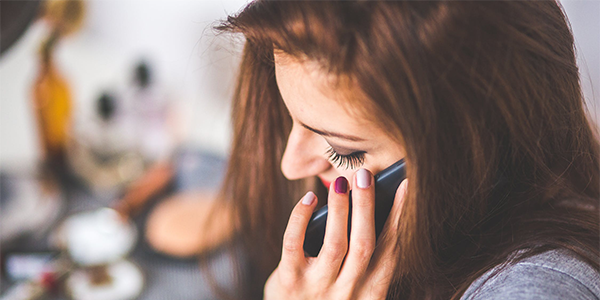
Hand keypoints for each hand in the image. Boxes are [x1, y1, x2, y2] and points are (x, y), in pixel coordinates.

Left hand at [264, 169, 407, 299]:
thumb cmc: (325, 297)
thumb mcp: (351, 286)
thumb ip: (360, 258)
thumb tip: (367, 204)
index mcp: (370, 292)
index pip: (389, 251)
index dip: (398, 217)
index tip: (404, 187)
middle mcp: (347, 292)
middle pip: (364, 245)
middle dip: (367, 207)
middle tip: (366, 175)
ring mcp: (317, 288)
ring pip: (334, 244)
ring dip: (339, 208)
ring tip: (341, 182)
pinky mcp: (288, 283)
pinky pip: (294, 244)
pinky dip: (301, 218)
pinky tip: (309, 199)